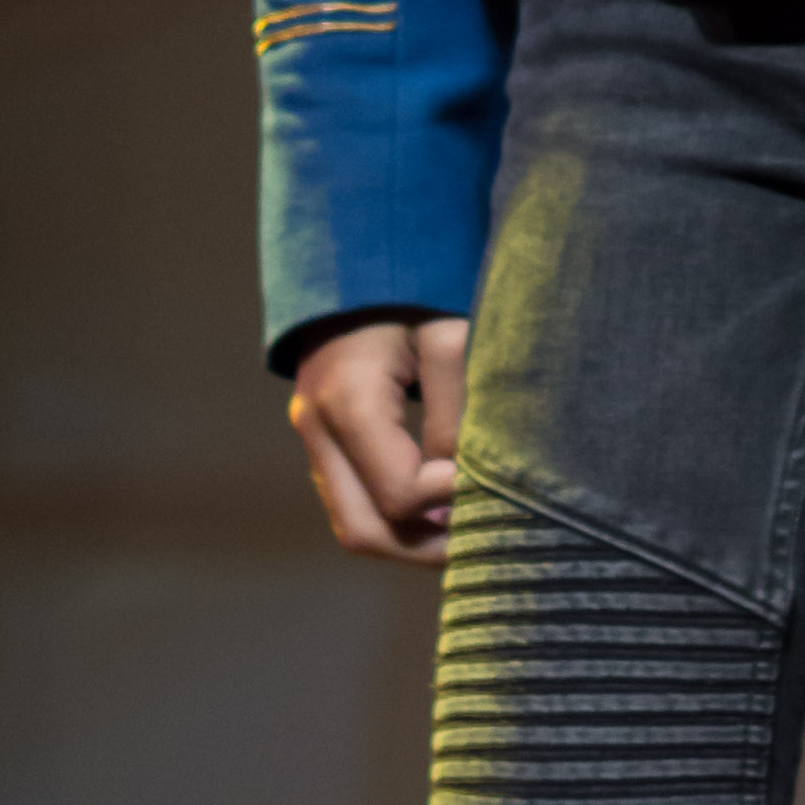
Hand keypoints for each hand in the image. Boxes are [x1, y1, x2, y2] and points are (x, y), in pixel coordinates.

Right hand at [289, 313, 467, 562]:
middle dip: (426, 547)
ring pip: (355, 525)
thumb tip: (464, 487)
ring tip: (468, 530)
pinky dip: (396, 518)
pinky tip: (443, 510)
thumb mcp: (448, 336)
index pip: (400, 493)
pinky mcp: (322, 440)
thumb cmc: (413, 290)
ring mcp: (311, 437)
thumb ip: (456, 414)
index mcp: (348, 400)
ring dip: (411, 539)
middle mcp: (317, 427)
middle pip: (364, 531)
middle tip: (483, 538)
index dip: (451, 498)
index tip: (492, 479)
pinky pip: (354, 501)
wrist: (361, 256)